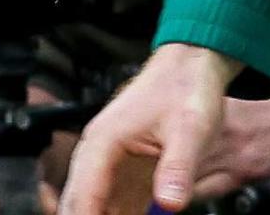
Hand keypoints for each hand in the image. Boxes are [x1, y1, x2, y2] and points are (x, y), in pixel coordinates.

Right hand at [61, 43, 231, 214]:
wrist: (191, 69)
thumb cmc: (185, 89)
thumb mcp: (189, 129)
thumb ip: (178, 167)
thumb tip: (169, 205)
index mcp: (103, 141)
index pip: (84, 193)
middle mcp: (99, 153)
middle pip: (78, 201)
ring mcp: (111, 164)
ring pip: (93, 204)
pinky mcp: (127, 171)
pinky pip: (114, 204)